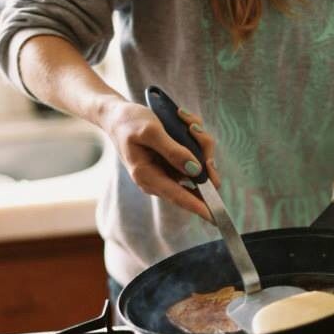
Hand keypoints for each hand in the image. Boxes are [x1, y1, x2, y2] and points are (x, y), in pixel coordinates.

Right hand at [99, 98, 219, 222]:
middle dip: (204, 156)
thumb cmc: (129, 123)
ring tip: (185, 120)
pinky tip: (185, 124)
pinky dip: (196, 140)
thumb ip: (172, 151)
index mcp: (147, 176)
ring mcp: (167, 173)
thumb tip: (195, 169)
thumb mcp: (150, 131)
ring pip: (200, 167)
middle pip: (196, 181)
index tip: (216, 216)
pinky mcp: (173, 165)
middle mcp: (159, 180)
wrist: (117, 116)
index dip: (199, 207)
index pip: (178, 196)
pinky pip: (195, 158)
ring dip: (200, 143)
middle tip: (195, 130)